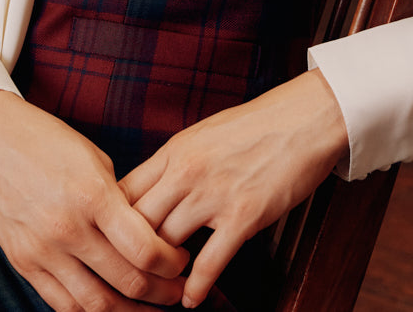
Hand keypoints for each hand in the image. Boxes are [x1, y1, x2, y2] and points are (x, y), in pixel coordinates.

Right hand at [0, 90, 188, 311]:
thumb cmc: (46, 140)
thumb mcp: (93, 159)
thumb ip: (119, 200)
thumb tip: (148, 235)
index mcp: (91, 194)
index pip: (144, 250)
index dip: (171, 264)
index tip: (182, 261)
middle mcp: (66, 228)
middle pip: (126, 282)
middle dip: (161, 292)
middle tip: (177, 290)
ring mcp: (41, 251)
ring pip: (96, 305)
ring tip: (151, 306)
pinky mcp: (22, 263)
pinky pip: (62, 304)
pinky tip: (111, 306)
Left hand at [119, 71, 348, 307]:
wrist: (302, 119)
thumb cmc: (256, 124)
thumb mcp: (203, 134)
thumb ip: (176, 162)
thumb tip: (154, 189)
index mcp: (174, 150)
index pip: (124, 192)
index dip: (111, 222)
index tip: (110, 242)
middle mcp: (186, 173)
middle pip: (137, 223)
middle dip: (129, 253)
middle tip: (130, 272)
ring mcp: (213, 195)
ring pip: (166, 245)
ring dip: (161, 271)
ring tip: (160, 286)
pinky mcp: (243, 217)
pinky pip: (210, 262)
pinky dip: (195, 287)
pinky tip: (190, 300)